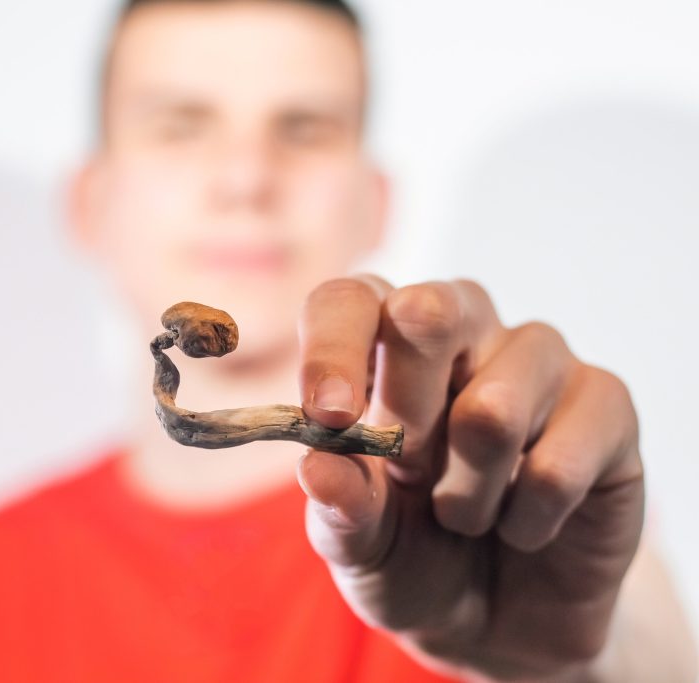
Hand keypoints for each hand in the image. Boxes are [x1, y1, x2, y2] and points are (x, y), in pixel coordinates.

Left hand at [295, 275, 644, 681]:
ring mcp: (537, 358)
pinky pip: (559, 462)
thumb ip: (339, 508)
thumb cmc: (412, 556)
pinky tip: (526, 526)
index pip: (350, 301)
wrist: (500, 616)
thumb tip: (317, 467)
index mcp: (383, 341)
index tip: (330, 417)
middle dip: (408, 414)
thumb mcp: (359, 547)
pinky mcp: (604, 403)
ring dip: (467, 493)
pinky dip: (529, 518)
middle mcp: (462, 327)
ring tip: (465, 518)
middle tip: (410, 475)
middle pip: (429, 312)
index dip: (334, 348)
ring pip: (494, 407)